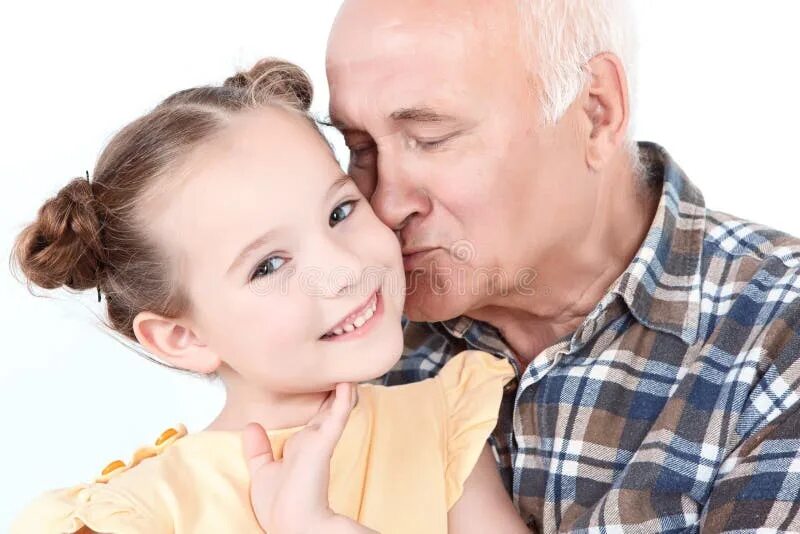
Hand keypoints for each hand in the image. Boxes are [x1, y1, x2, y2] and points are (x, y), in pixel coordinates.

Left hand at [243, 383, 371, 533]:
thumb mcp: (262, 471)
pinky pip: (336, 418)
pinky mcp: (324, 444)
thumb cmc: (279, 506)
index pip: (315, 419)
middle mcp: (313, 441)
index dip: (322, 401)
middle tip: (341, 368)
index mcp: (302, 447)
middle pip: (327, 409)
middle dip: (334, 390)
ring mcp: (320, 441)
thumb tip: (251, 425)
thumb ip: (258, 449)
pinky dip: (342, 401)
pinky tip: (346, 384)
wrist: (291, 525)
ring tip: (348, 368)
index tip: (324, 383)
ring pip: (335, 409)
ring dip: (342, 390)